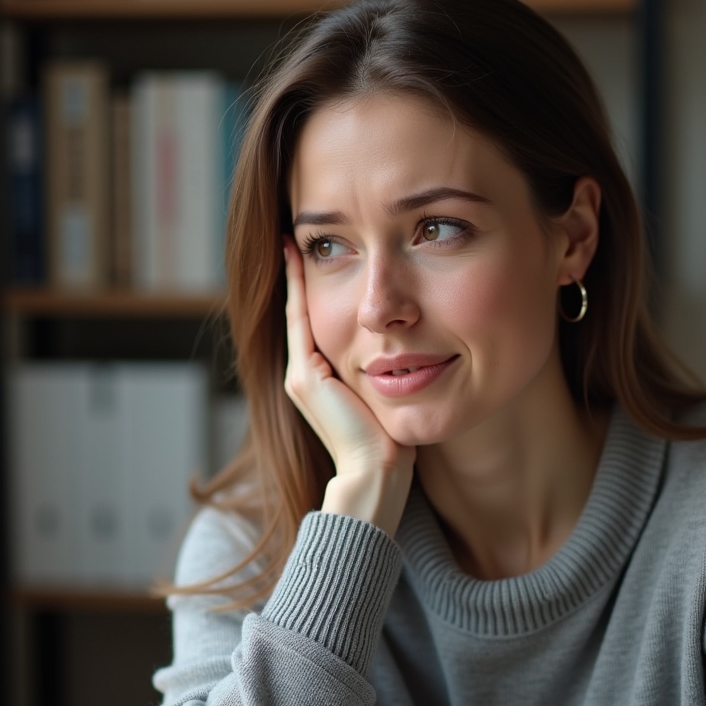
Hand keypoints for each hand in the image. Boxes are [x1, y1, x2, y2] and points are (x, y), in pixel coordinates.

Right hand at [283, 238, 415, 534]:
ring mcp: (301, 376)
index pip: (316, 320)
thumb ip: (389, 367)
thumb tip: (411, 343)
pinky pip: (300, 320)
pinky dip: (298, 287)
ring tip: (295, 234)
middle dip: (302, 272)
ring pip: (297, 310)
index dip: (314, 285)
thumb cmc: (393, 442)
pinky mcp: (305, 378)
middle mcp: (306, 374)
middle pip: (303, 310)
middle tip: (302, 231)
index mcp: (323, 378)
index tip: (316, 250)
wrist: (378, 473)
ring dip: (296, 272)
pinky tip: (297, 253)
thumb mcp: (391, 393)